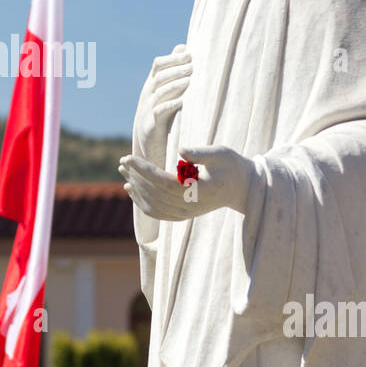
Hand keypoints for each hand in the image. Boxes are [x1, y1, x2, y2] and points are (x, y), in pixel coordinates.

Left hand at [120, 145, 254, 220]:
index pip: (164, 183)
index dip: (144, 171)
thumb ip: (201, 153)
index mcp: (200, 191)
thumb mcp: (221, 154)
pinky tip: (131, 189)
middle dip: (136, 176)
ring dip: (136, 188)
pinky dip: (142, 202)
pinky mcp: (184, 215)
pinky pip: (158, 213)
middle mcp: (192, 206)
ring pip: (154, 205)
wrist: (243, 188)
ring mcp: (187, 213)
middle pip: (155, 194)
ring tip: (124, 171)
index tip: (129, 157)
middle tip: (123, 161)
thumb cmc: (231, 166)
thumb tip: (180, 151)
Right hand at [132, 45, 191, 165]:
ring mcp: (147, 108)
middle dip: (176, 69)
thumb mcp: (165, 90)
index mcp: (151, 84)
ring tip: (189, 80)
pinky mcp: (151, 124)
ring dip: (175, 85)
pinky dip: (170, 105)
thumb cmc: (162, 113)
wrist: (147, 143)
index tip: (190, 54)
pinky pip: (159, 112)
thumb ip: (173, 69)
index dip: (173, 58)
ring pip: (159, 92)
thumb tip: (183, 47)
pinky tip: (182, 101)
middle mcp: (147, 94)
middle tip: (193, 66)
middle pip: (160, 76)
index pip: (158, 64)